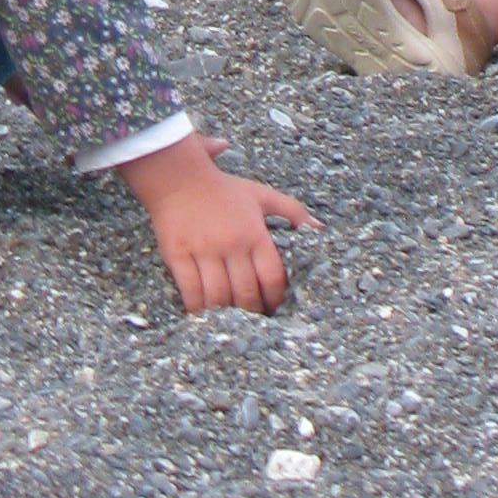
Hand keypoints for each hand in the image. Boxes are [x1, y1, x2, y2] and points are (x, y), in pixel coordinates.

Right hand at [118, 132, 312, 313]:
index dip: (275, 299)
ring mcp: (204, 250)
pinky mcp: (178, 255)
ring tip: (230, 320)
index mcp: (254, 232)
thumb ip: (292, 211)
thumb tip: (318, 228)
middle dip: (252, 312)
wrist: (179, 177)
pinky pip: (191, 292)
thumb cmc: (223, 189)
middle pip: (246, 293)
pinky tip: (203, 313)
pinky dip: (198, 309)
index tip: (274, 308)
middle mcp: (232, 244)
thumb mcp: (261, 195)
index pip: (272, 277)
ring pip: (219, 297)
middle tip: (252, 319)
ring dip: (226, 314)